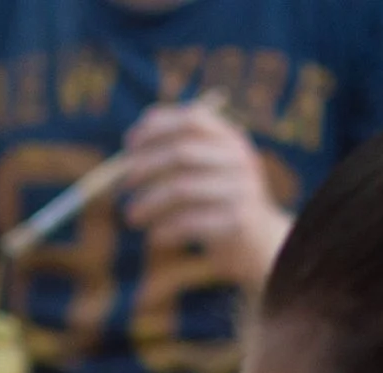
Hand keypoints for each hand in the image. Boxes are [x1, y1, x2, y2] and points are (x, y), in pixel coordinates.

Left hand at [120, 103, 293, 290]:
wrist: (259, 243)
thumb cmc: (219, 204)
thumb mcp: (205, 173)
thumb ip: (174, 158)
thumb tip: (125, 156)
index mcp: (230, 138)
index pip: (192, 119)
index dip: (157, 127)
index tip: (128, 144)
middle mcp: (239, 159)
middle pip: (181, 153)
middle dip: (145, 167)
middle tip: (123, 185)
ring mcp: (241, 189)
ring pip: (181, 189)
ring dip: (149, 203)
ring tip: (131, 216)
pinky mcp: (238, 221)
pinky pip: (190, 222)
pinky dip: (165, 229)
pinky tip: (155, 236)